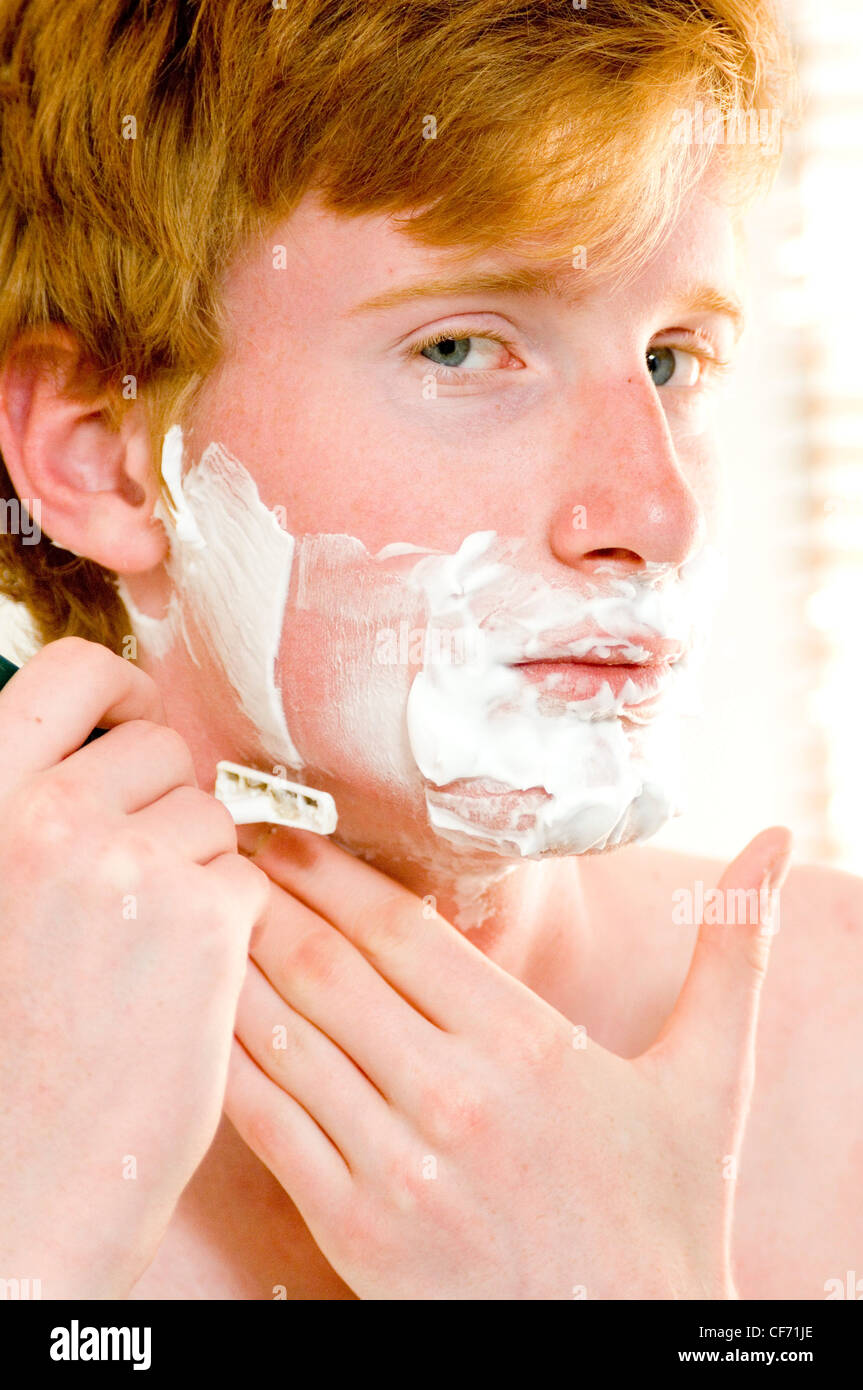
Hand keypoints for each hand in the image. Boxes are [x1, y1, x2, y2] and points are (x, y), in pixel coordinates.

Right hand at [0, 638, 269, 1296]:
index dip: (120, 690)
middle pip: (162, 751)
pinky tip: (179, 984)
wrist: (19, 1182)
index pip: (71, 675)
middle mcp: (46, 816)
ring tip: (144, 954)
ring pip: (212, 819)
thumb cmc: (5, 1042)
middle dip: (164, 805)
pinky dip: (230, 926)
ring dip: (197, 872)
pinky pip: (247, 881)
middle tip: (135, 889)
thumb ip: (32, 809)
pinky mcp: (201, 921)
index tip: (137, 719)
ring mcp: (127, 864)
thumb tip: (114, 741)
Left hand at [226, 822, 790, 1299]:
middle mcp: (451, 1098)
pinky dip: (228, 1061)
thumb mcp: (711, 1082)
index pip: (401, 931)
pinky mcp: (355, 1234)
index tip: (284, 823)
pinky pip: (270, 1126)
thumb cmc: (670, 1216)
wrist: (629, 1358)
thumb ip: (734, 955)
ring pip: (287, 1037)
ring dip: (233, 962)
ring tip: (196, 906)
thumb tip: (781, 843)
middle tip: (217, 838)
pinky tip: (199, 1017)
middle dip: (268, 894)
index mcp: (528, 1047)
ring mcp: (396, 1168)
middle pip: (330, 968)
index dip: (331, 869)